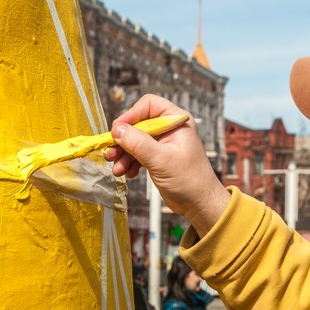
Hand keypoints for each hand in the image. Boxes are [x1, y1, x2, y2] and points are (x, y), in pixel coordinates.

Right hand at [104, 95, 229, 235]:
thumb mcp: (161, 159)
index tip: (117, 130)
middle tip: (111, 153)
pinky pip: (137, 154)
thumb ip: (138, 143)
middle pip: (138, 124)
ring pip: (134, 141)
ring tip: (117, 169)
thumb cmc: (189, 180)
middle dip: (123, 140)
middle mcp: (169, 129)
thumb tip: (117, 130)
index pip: (148, 105)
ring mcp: (162, 144)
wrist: (199, 204)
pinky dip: (130, 163)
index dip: (131, 115)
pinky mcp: (157, 158)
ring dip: (123, 154)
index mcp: (176, 121)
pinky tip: (127, 174)